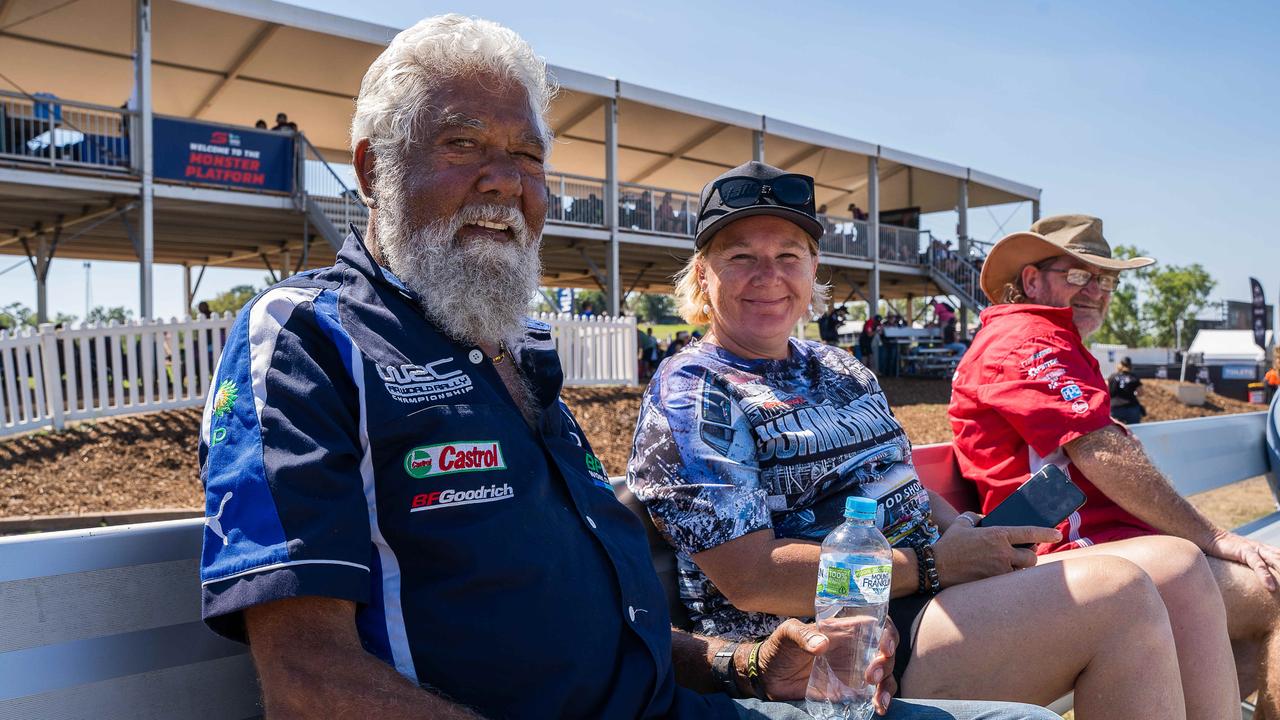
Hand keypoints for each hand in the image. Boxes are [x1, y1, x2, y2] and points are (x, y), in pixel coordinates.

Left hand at [751, 618, 898, 715]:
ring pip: (886, 674)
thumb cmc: (780, 647)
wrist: (769, 676)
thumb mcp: (787, 634)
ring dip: (887, 683)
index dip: (887, 633)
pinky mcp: (850, 691)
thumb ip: (802, 635)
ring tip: (878, 694)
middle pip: (886, 651)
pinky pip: (874, 694)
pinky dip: (882, 699)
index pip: (877, 624)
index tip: (883, 647)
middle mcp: (855, 649)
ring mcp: (855, 671)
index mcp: (844, 631)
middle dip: (887, 662)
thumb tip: (822, 645)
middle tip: (871, 675)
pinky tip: (880, 707)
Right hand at [931, 514, 1060, 586]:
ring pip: (1022, 571)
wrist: (936, 567)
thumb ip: (974, 517)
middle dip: (1031, 556)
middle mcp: (1002, 553)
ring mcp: (999, 570)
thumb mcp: (961, 524)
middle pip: (1031, 557)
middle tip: (1025, 554)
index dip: (1046, 533)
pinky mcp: (993, 583)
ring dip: (1020, 568)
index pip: (1029, 533)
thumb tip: (984, 519)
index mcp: (996, 535)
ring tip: (1012, 564)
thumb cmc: (949, 544)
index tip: (1057, 533)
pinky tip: (1002, 575)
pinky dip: (1009, 577)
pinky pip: (1010, 581)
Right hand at [1208, 531, 1279, 591]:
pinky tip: (1271, 588)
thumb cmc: (1226, 552)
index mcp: (1268, 552)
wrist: (1208, 536)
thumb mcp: (1245, 561)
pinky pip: (1258, 565)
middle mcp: (1266, 550)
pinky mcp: (1245, 551)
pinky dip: (1265, 576)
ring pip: (1277, 562)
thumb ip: (1256, 569)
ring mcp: (1256, 550)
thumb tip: (1262, 585)